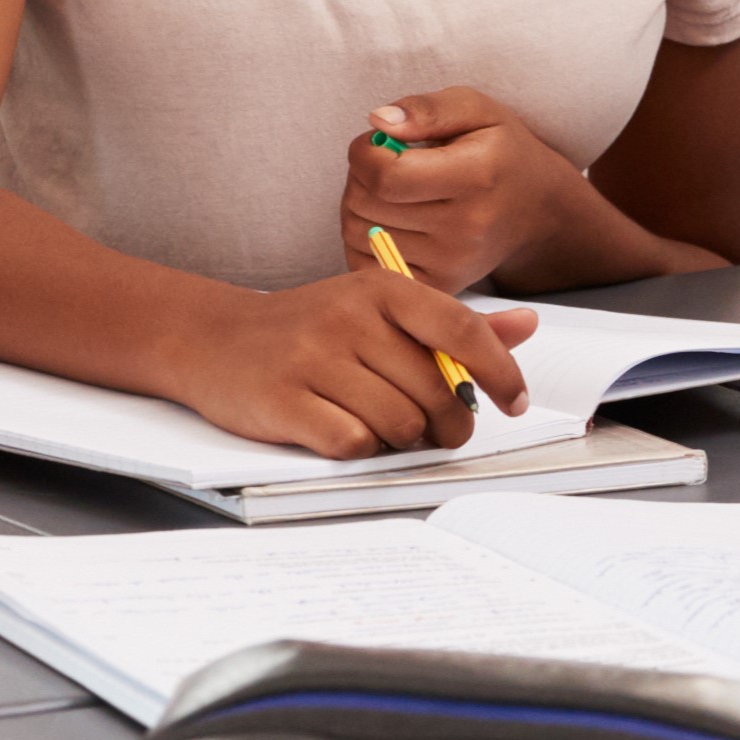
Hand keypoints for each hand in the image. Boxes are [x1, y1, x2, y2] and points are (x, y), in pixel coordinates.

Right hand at [167, 269, 535, 461]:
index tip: (515, 402)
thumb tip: (526, 326)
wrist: (213, 339)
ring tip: (382, 425)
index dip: (500, 372)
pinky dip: (358, 449)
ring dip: (401, 440)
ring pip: (400, 425)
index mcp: (381, 290)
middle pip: (436, 394)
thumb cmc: (309, 328)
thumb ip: (450, 324)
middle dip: (447, 425)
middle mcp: (348, 318)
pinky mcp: (284, 402)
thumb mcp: (377, 309)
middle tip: (437, 430)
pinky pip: (353, 444)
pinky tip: (342, 430)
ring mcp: (313, 359)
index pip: (462, 330)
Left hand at [347, 90, 591, 294]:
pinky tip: (390, 219)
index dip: (363, 153)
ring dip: (357, 206)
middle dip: (359, 176)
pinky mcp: (438, 285)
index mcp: (475, 176)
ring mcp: (451, 263)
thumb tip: (377, 122)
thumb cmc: (501, 152)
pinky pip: (368, 263)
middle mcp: (464, 227)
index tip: (375, 142)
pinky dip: (366, 238)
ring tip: (388, 190)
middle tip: (383, 164)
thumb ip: (427, 109)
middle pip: (366, 204)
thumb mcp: (477, 110)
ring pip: (358, 233)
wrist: (538, 211)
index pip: (386, 177)